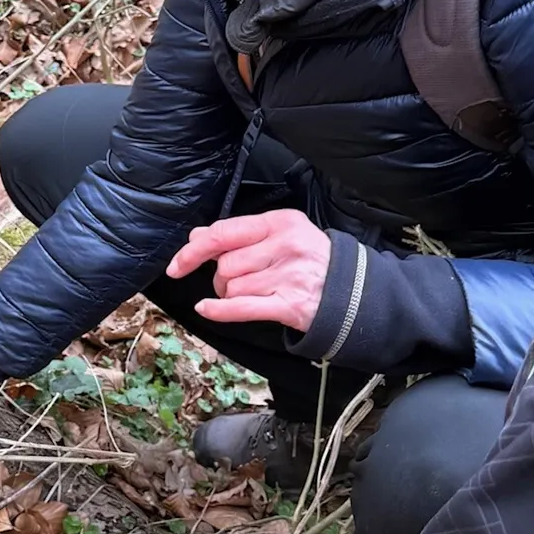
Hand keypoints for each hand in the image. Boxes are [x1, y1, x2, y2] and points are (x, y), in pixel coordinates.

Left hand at [165, 209, 329, 331]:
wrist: (356, 293)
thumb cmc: (311, 261)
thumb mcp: (281, 234)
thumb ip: (239, 234)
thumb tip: (196, 236)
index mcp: (281, 222)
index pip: (224, 233)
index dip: (194, 250)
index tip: (178, 264)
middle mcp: (286, 245)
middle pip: (225, 264)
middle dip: (223, 277)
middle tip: (241, 281)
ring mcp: (290, 276)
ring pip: (232, 287)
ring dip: (231, 295)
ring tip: (255, 293)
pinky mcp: (291, 305)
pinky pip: (242, 308)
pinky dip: (219, 311)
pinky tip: (206, 308)